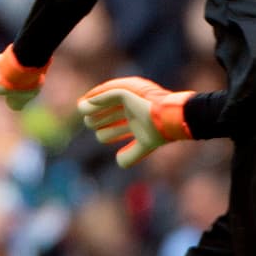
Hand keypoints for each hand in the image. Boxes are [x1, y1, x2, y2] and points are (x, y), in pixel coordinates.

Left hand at [77, 77, 193, 167]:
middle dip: (98, 120)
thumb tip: (118, 162)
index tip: (102, 136)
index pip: (117, 125)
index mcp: (136, 120)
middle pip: (109, 114)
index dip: (108, 131)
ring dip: (93, 108)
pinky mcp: (128, 94)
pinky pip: (109, 93)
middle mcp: (132, 109)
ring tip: (83, 111)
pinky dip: (98, 98)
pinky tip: (87, 103)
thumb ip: (131, 155)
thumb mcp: (144, 145)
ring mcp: (130, 101)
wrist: (172, 120)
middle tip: (91, 124)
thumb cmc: (161, 132)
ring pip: (105, 103)